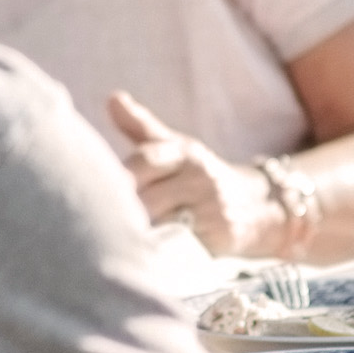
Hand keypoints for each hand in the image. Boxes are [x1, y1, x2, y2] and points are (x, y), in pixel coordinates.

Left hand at [108, 92, 284, 254]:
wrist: (258, 207)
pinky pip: (183, 246)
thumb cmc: (200, 176)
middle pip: (150, 197)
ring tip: (112, 241)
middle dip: (124, 211)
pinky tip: (144, 254)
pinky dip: (162, 251)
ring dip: (139, 233)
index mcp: (185, 154)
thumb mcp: (177, 147)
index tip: (97, 188)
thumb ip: (141, 127)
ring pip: (164, 224)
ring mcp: (212, 209)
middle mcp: (200, 178)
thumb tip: (113, 98)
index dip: (121, 175)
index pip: (147, 158)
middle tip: (95, 221)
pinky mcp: (220, 237)